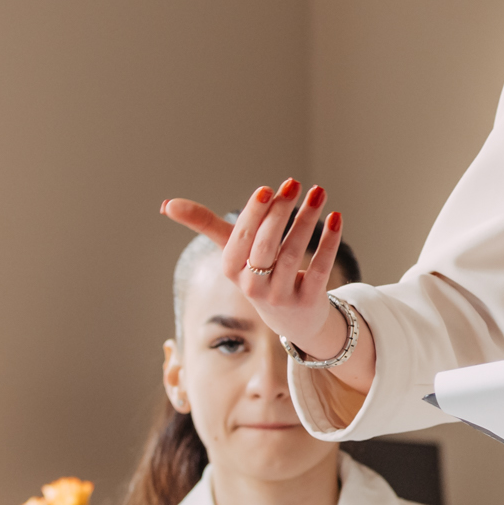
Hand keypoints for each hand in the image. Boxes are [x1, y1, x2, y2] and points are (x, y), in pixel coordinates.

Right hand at [162, 181, 347, 357]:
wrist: (292, 320)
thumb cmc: (258, 274)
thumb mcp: (232, 252)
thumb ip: (204, 225)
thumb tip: (166, 204)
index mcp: (232, 272)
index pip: (239, 242)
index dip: (252, 217)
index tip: (267, 189)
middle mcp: (254, 287)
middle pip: (266, 248)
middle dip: (279, 214)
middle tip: (293, 184)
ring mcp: (282, 297)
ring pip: (293, 254)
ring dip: (307, 220)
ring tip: (318, 192)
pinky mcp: (309, 301)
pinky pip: (320, 269)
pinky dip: (328, 243)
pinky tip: (336, 217)